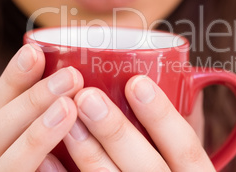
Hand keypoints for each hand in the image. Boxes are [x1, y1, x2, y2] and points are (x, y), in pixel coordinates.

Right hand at [0, 44, 83, 171]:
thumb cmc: (56, 156)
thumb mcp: (50, 126)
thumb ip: (57, 106)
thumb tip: (84, 69)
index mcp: (2, 139)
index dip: (13, 79)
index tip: (35, 52)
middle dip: (31, 101)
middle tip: (71, 77)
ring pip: (10, 166)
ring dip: (36, 135)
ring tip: (68, 109)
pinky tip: (68, 161)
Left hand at [61, 75, 213, 171]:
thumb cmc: (173, 169)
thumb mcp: (187, 151)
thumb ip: (186, 120)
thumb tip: (176, 72)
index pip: (185, 147)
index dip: (162, 116)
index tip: (137, 82)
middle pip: (146, 169)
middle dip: (115, 131)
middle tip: (88, 97)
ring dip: (86, 152)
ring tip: (66, 118)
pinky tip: (48, 157)